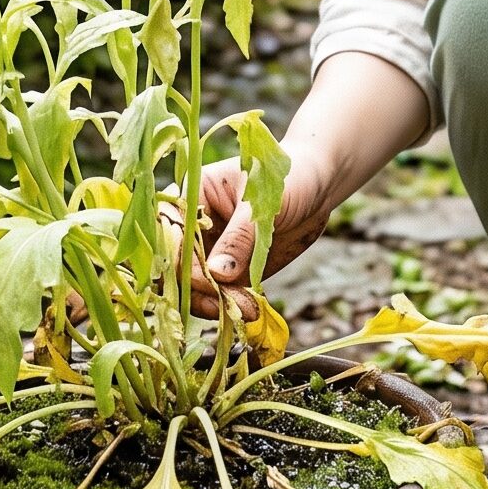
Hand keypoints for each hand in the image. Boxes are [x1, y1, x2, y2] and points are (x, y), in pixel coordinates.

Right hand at [187, 146, 338, 319]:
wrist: (318, 187)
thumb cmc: (289, 179)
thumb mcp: (262, 205)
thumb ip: (238, 238)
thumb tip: (216, 272)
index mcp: (192, 196)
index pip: (170, 234)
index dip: (182, 262)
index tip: (210, 280)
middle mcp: (193, 226)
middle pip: (174, 266)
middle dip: (197, 290)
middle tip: (231, 304)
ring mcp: (210, 250)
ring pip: (192, 287)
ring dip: (214, 303)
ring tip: (248, 309)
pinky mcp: (229, 270)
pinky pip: (217, 294)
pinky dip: (229, 306)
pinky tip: (250, 308)